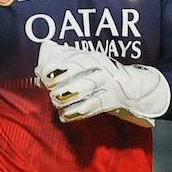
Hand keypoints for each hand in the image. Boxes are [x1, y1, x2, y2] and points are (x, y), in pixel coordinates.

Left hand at [34, 40, 169, 126]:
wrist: (133, 87)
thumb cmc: (99, 73)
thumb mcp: (84, 62)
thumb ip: (61, 62)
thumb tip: (38, 73)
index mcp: (89, 56)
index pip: (69, 58)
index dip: (52, 66)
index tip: (41, 74)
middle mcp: (99, 67)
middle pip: (75, 72)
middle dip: (57, 82)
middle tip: (49, 90)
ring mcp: (106, 83)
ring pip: (82, 89)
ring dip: (64, 98)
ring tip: (56, 102)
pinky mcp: (111, 100)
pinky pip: (91, 107)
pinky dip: (75, 113)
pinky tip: (64, 115)